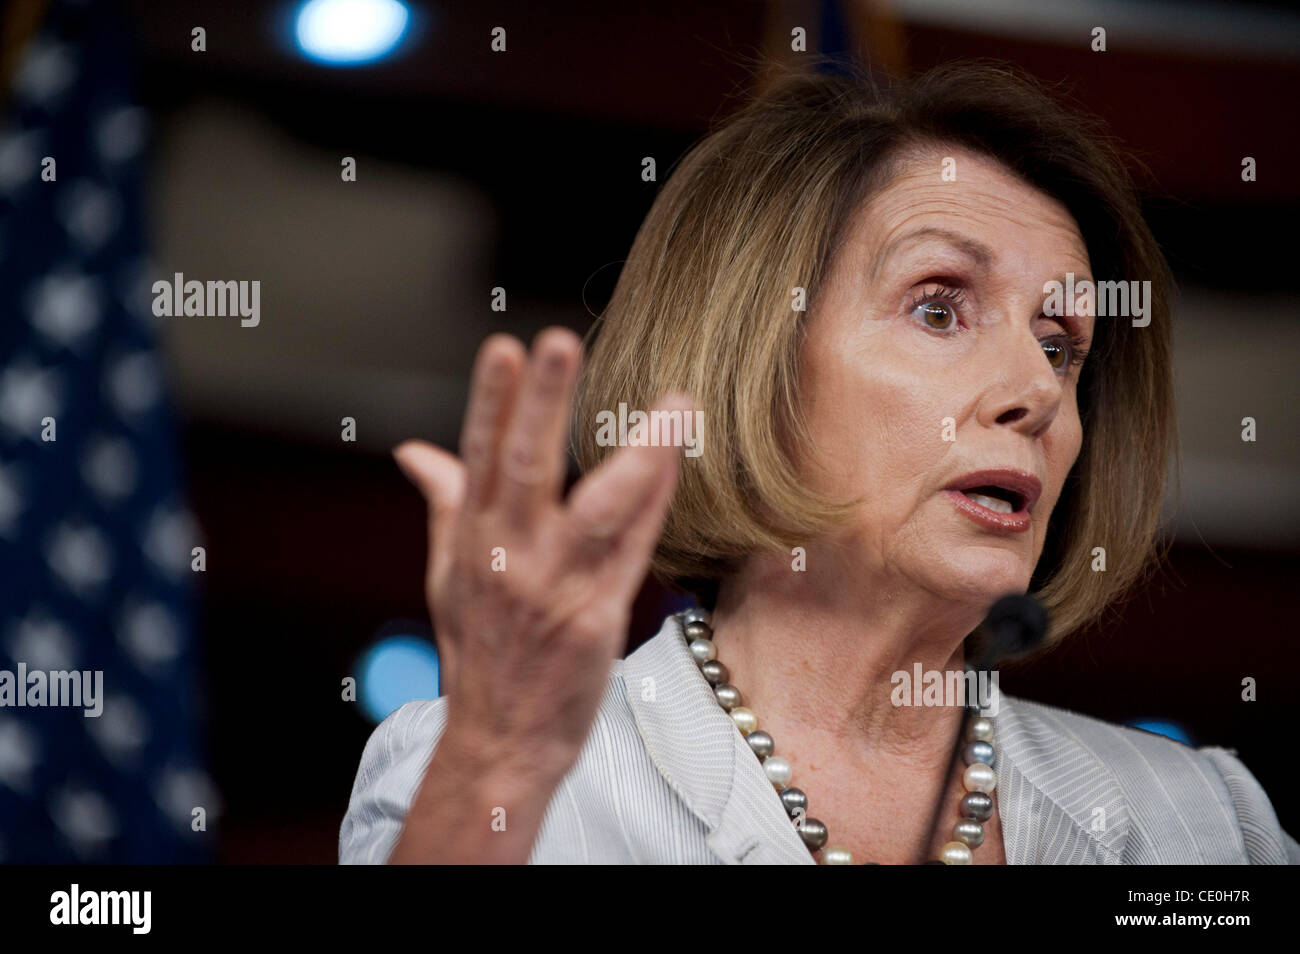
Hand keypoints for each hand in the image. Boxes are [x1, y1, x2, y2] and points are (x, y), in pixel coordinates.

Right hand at [393, 327, 689, 785]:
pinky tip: (677, 460)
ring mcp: (553, 588)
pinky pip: (633, 550)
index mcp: (470, 539)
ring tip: (673, 401)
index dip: (490, 401)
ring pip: (598, 507)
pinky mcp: (596, 618)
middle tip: (557, 342)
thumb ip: (444, 501)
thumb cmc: (479, 650)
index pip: (477, 456)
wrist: (500, 742)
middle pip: (526, 468)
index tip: (504, 347)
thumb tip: (412, 448)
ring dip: (639, 450)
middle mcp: (507, 557)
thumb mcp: (447, 574)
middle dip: (541, 403)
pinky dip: (655, 503)